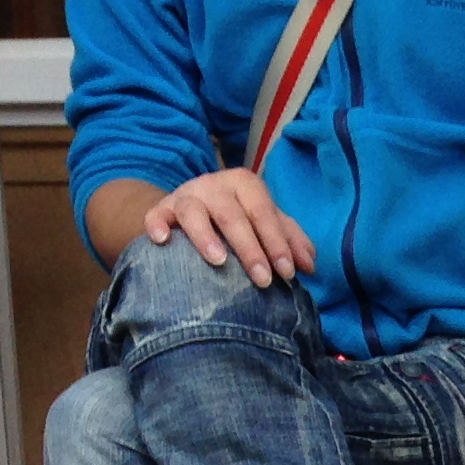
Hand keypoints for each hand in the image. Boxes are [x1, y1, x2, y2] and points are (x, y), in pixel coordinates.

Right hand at [143, 168, 315, 289]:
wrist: (197, 209)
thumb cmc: (242, 219)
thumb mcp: (268, 224)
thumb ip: (291, 240)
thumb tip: (309, 264)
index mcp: (245, 184)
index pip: (263, 212)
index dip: (276, 242)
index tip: (287, 273)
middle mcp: (214, 185)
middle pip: (232, 214)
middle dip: (250, 248)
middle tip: (263, 280)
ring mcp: (186, 196)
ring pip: (193, 211)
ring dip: (205, 236)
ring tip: (219, 262)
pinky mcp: (162, 209)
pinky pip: (155, 215)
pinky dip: (157, 225)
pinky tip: (163, 241)